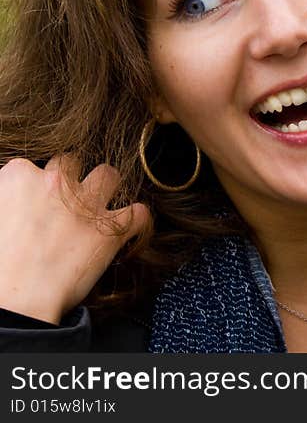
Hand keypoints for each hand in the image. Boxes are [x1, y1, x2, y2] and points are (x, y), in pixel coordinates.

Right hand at [0, 155, 149, 323]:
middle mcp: (58, 183)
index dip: (30, 189)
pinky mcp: (113, 229)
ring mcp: (89, 204)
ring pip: (108, 175)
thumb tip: (16, 210)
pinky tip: (127, 228)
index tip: (30, 207)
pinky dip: (136, 220)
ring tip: (98, 206)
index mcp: (20, 178)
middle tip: (62, 204)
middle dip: (68, 180)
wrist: (18, 298)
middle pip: (69, 163)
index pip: (28, 169)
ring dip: (105, 188)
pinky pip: (139, 213)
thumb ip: (8, 202)